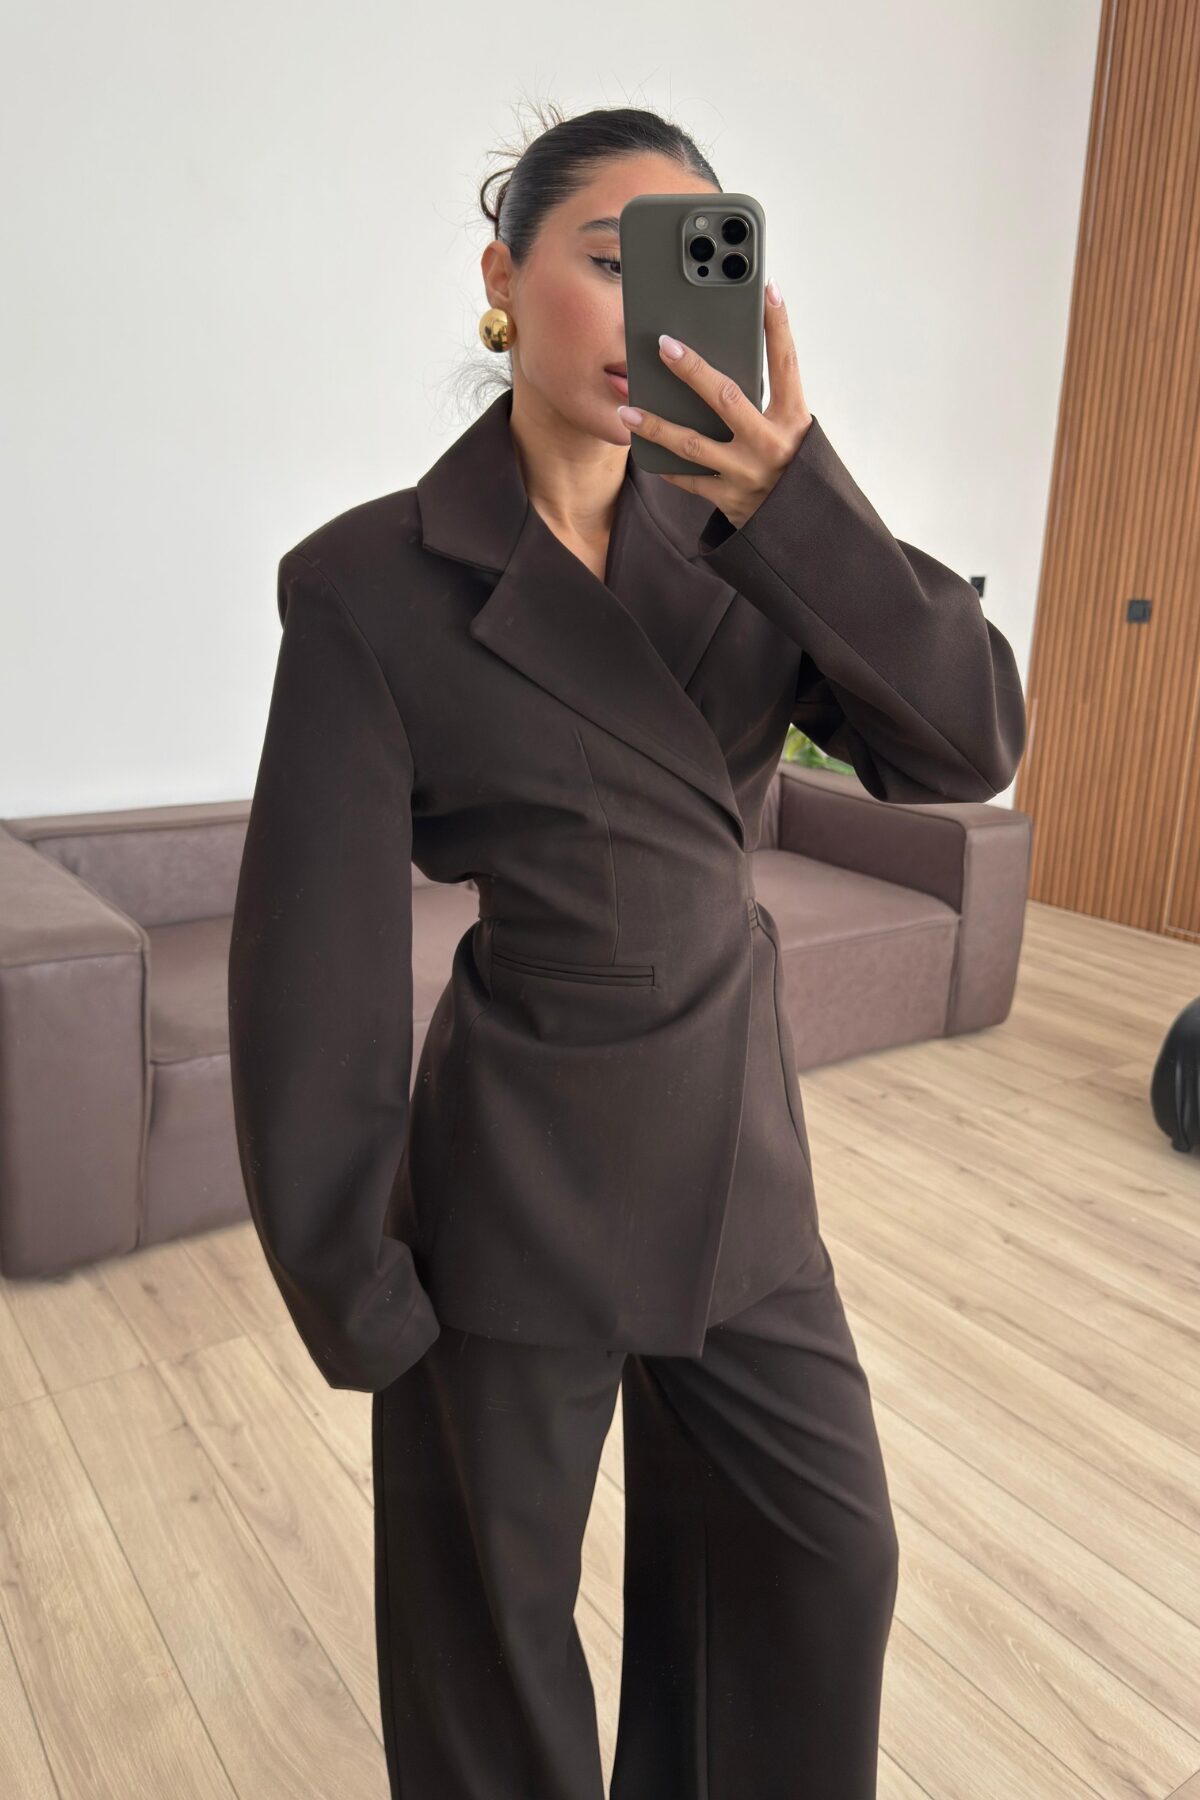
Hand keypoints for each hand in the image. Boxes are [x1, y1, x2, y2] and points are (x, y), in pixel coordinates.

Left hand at [616, 282, 813, 530]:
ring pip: (692, 444)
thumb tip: (727, 362)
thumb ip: (769, 402)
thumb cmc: (795, 468)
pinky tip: (641, 448)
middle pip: (726, 398)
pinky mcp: (728, 499)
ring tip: (627, 408)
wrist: (802, 527)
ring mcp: (746, 474)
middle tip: (665, 345)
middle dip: (693, 370)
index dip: (778, 325)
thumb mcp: (794, 431)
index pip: (787, 362)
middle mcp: (770, 444)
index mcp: (794, 420)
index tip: (766, 289)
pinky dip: (665, 464)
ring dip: (656, 425)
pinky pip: (688, 479)